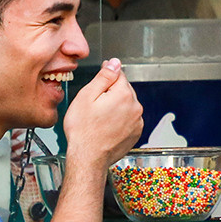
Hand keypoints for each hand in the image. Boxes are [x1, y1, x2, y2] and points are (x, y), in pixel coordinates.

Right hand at [63, 59, 142, 173]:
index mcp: (123, 94)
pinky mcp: (136, 132)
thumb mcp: (86, 97)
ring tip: (98, 117)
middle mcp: (135, 106)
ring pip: (126, 104)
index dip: (107, 75)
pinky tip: (106, 125)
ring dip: (116, 105)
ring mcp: (137, 121)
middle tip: (94, 103)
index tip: (100, 78)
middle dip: (111, 92)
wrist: (88, 158)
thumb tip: (114, 63)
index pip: (118, 74)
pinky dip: (120, 119)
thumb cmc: (83, 130)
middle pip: (124, 89)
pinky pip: (129, 118)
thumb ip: (103, 77)